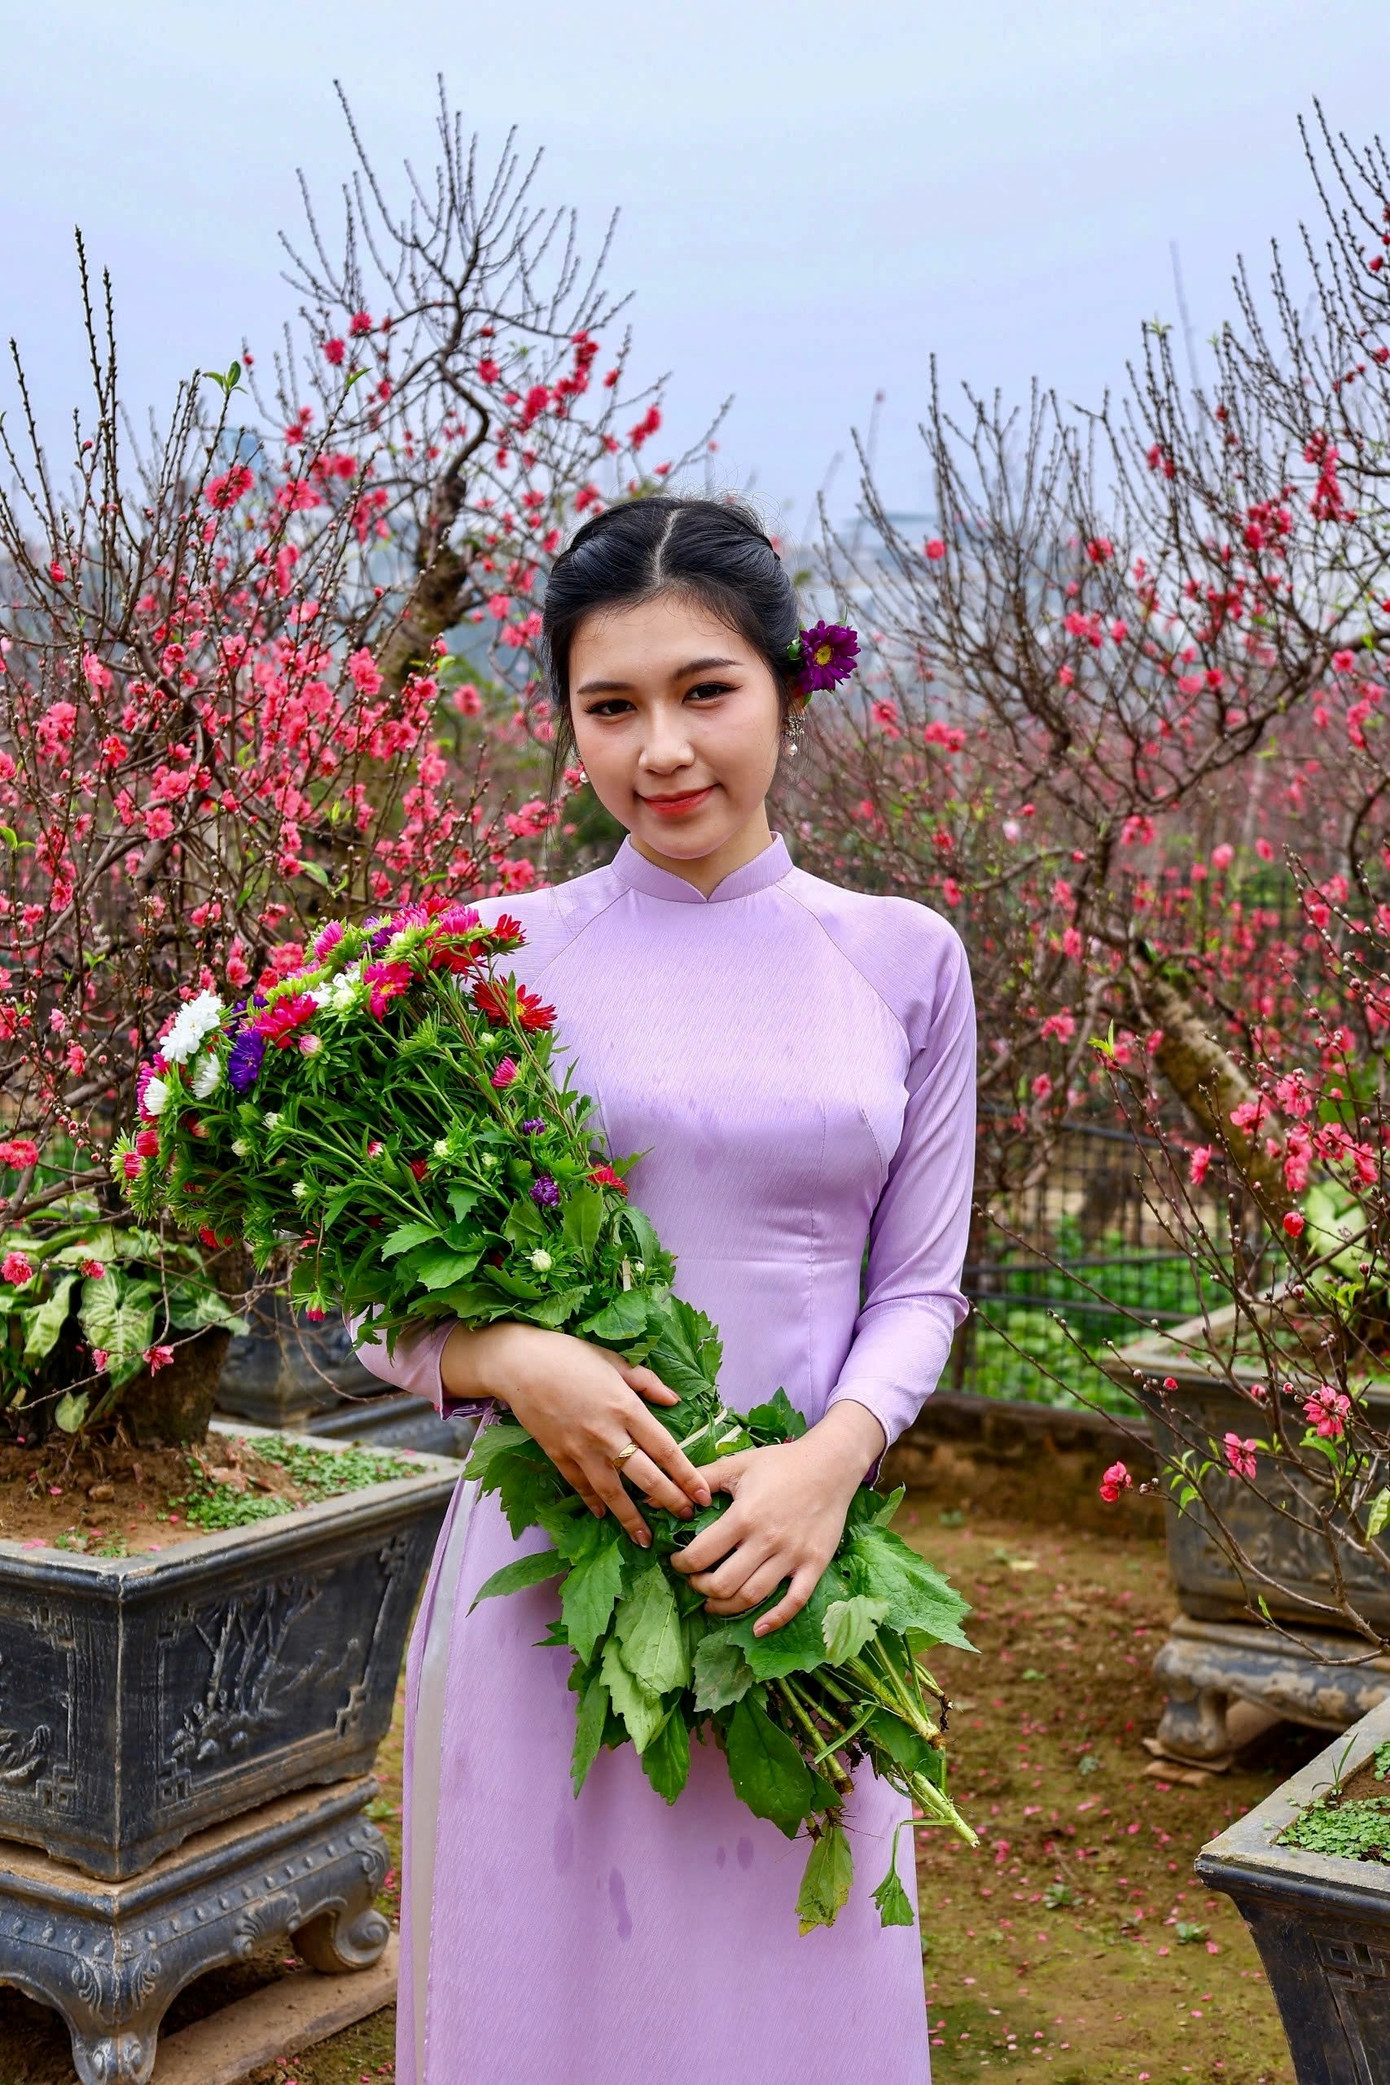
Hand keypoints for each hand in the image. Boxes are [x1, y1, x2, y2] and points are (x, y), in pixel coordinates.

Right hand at [442, 1321, 710, 1546]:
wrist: (520, 1363)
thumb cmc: (570, 1355)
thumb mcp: (614, 1361)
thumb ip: (646, 1383)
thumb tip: (675, 1401)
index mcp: (626, 1407)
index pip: (665, 1449)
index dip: (687, 1475)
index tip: (702, 1495)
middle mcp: (608, 1433)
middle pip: (645, 1476)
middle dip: (669, 1500)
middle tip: (686, 1517)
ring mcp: (581, 1448)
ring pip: (612, 1491)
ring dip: (631, 1517)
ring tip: (646, 1539)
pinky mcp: (558, 1455)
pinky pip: (580, 1485)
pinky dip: (592, 1502)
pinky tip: (603, 1516)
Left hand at [670, 1401, 885, 1633]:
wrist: (831, 1465)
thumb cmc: (780, 1463)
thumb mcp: (737, 1465)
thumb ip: (700, 1479)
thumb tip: (658, 1497)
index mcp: (744, 1516)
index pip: (701, 1554)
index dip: (682, 1564)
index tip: (678, 1563)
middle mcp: (767, 1540)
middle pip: (723, 1583)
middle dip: (701, 1588)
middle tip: (695, 1581)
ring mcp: (793, 1555)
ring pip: (752, 1596)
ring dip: (726, 1606)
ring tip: (713, 1601)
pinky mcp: (814, 1564)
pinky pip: (794, 1601)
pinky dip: (774, 1620)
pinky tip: (757, 1628)